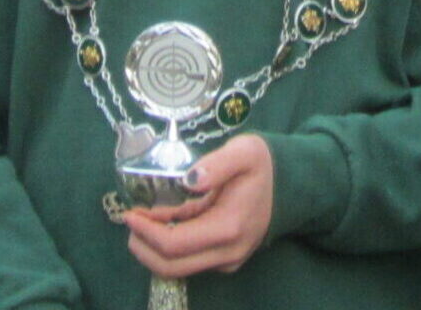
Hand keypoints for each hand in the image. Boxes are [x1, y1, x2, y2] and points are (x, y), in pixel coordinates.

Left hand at [122, 134, 273, 278]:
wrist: (289, 185)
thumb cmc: (263, 166)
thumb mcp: (244, 152)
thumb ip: (216, 164)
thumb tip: (189, 180)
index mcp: (229, 228)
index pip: (174, 244)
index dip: (146, 232)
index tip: (130, 212)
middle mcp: (227, 253)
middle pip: (170, 266)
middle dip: (142, 246)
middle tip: (130, 219)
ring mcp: (227, 260)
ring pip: (177, 269)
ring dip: (152, 249)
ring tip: (142, 221)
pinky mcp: (225, 260)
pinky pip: (189, 262)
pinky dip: (169, 248)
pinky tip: (164, 224)